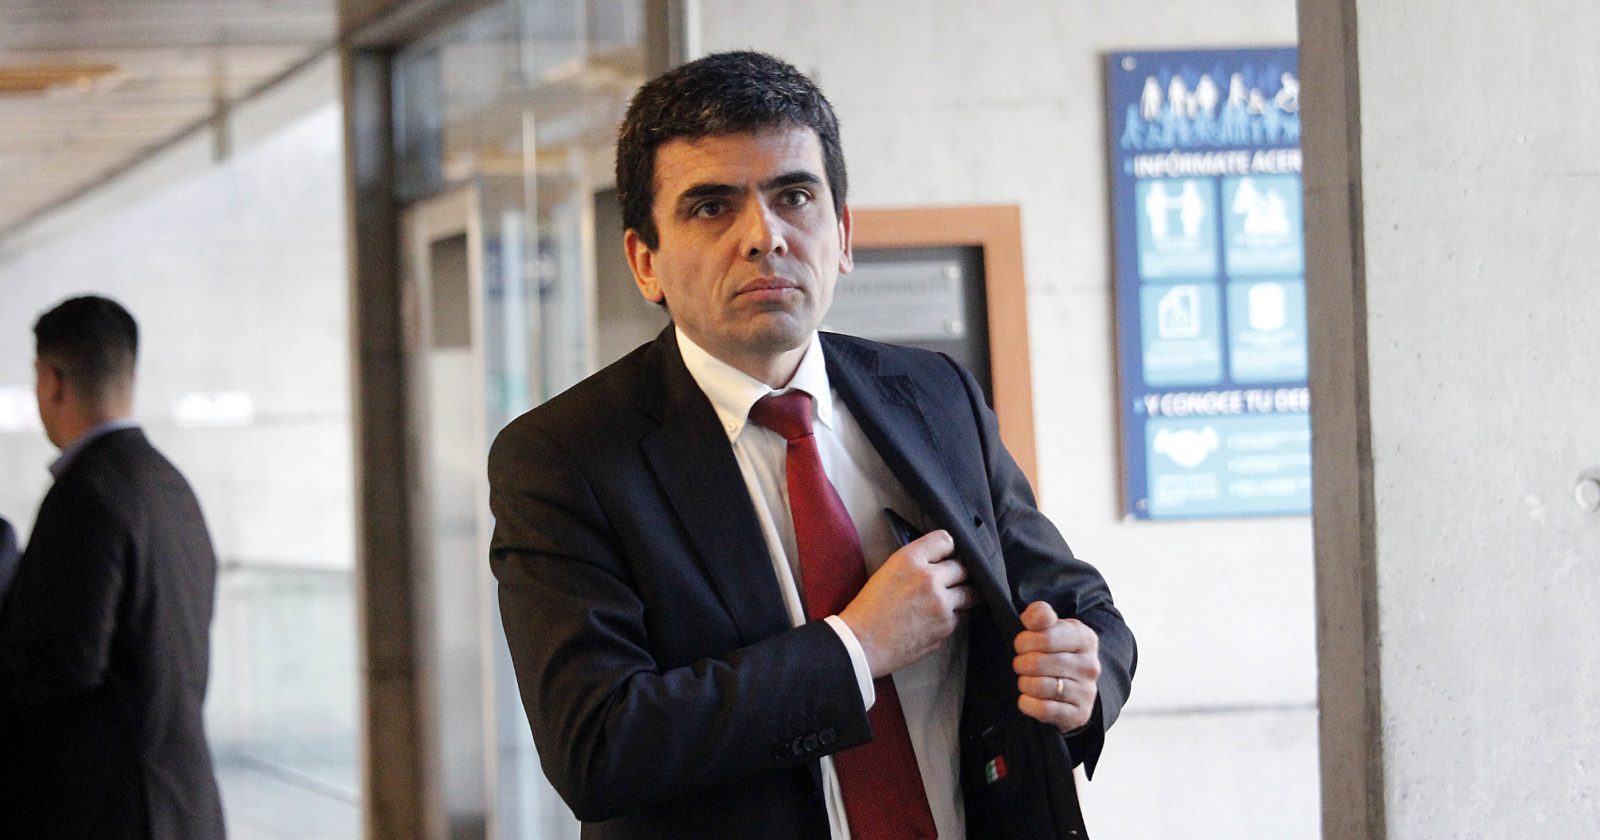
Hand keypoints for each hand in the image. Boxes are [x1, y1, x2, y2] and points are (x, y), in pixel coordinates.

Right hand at [839, 530, 972, 677]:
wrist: (862, 643)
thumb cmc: (868, 609)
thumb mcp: (887, 572)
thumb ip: (915, 563)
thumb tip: (938, 562)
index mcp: (910, 559)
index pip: (945, 540)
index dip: (949, 548)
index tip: (948, 555)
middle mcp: (930, 578)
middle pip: (963, 567)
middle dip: (960, 573)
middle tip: (954, 579)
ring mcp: (941, 603)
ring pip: (970, 593)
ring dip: (964, 595)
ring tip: (953, 599)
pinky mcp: (946, 626)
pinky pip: (962, 616)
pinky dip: (955, 616)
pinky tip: (939, 618)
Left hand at [1012, 601, 1099, 731]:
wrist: (1075, 686)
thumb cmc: (1056, 651)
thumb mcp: (1050, 627)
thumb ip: (1039, 614)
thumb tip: (1033, 618)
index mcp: (1085, 638)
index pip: (1045, 637)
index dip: (1024, 641)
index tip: (1022, 645)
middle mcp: (1090, 665)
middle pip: (1038, 663)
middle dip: (1021, 663)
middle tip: (1022, 664)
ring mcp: (1087, 692)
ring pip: (1039, 686)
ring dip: (1024, 683)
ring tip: (1026, 680)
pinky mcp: (1080, 714)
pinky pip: (1044, 709)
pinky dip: (1028, 704)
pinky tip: (1027, 698)